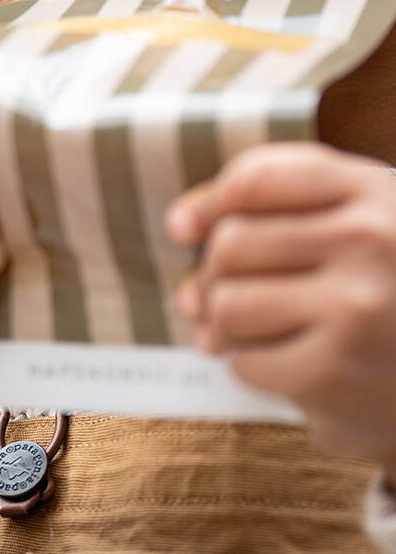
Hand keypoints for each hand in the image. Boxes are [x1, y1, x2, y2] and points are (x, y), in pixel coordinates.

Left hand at [167, 143, 395, 471]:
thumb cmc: (390, 294)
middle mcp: (370, 242)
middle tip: (224, 298)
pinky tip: (288, 366)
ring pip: (227, 305)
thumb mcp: (364, 225)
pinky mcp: (332, 375)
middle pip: (231, 245)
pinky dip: (253, 368)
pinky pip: (245, 362)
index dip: (207, 206)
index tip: (185, 229)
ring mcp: (354, 309)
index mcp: (375, 192)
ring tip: (255, 332)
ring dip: (226, 327)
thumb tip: (178, 225)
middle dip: (212, 277)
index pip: (255, 179)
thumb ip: (280, 206)